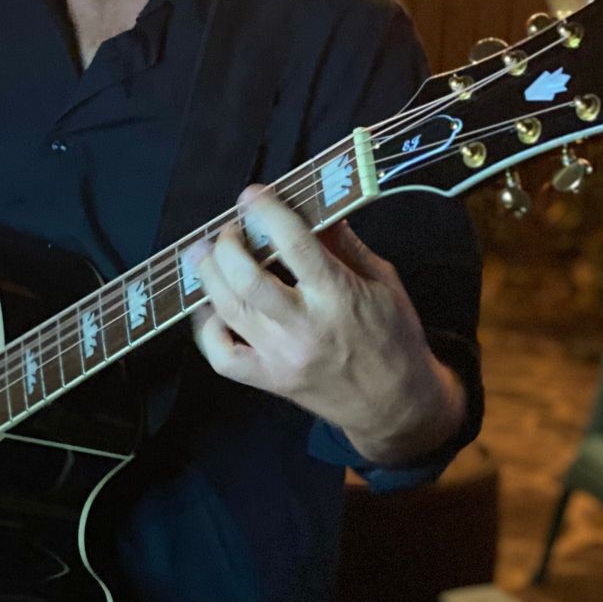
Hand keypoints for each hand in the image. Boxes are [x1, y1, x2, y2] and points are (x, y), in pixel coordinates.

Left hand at [188, 185, 463, 464]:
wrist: (396, 406)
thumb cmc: (395, 338)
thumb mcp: (383, 281)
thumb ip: (344, 244)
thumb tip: (314, 206)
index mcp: (339, 297)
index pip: (294, 244)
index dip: (267, 212)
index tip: (252, 195)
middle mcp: (305, 327)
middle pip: (246, 279)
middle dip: (228, 244)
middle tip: (230, 229)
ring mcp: (282, 357)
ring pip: (228, 310)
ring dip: (208, 275)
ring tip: (206, 254)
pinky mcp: (269, 380)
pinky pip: (222, 356)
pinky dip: (207, 328)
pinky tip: (213, 307)